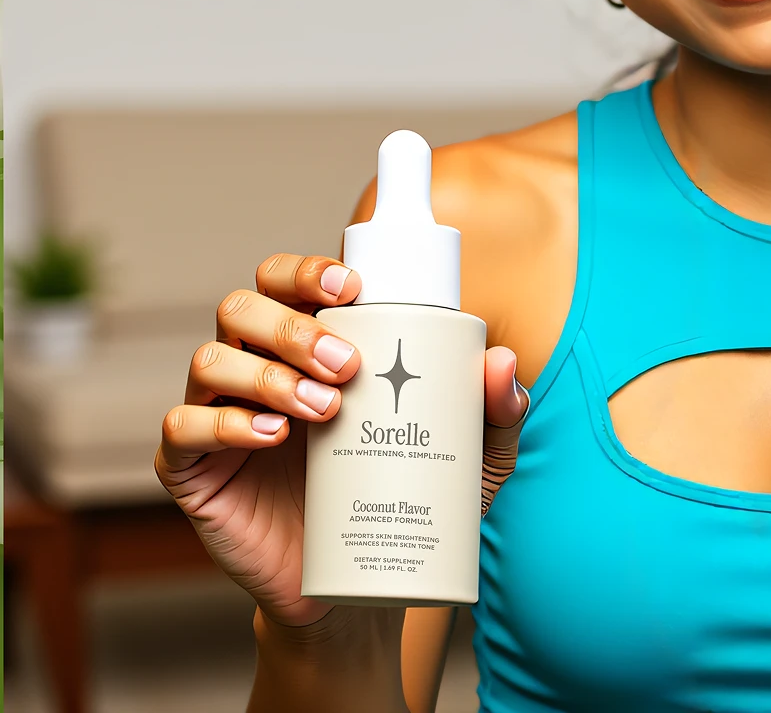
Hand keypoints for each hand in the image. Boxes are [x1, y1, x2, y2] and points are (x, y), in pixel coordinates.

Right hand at [156, 254, 528, 627]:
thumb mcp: (467, 457)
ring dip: (266, 374)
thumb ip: (494, 411)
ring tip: (325, 412)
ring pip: (210, 358)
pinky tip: (271, 436)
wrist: (360, 587)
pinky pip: (181, 429)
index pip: (289, 280)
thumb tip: (500, 360)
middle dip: (293, 327)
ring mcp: (220, 415)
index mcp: (310, 342)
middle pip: (244, 306)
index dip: (309, 271)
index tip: (354, 290)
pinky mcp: (194, 472)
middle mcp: (258, 366)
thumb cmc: (408, 495)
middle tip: (348, 365)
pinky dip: (223, 424)